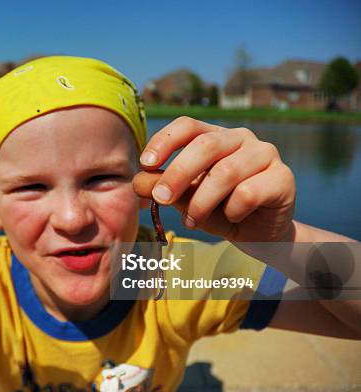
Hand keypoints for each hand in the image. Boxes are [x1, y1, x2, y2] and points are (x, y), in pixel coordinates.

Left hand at [133, 117, 295, 241]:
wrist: (257, 234)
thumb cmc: (217, 210)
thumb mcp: (184, 200)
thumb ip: (161, 188)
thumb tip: (139, 181)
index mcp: (215, 136)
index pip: (188, 126)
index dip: (164, 141)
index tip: (145, 163)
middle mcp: (241, 138)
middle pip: (205, 145)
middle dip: (177, 174)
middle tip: (161, 199)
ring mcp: (266, 154)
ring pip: (226, 172)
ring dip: (202, 202)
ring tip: (192, 221)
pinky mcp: (283, 177)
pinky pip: (249, 193)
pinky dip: (232, 211)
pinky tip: (232, 218)